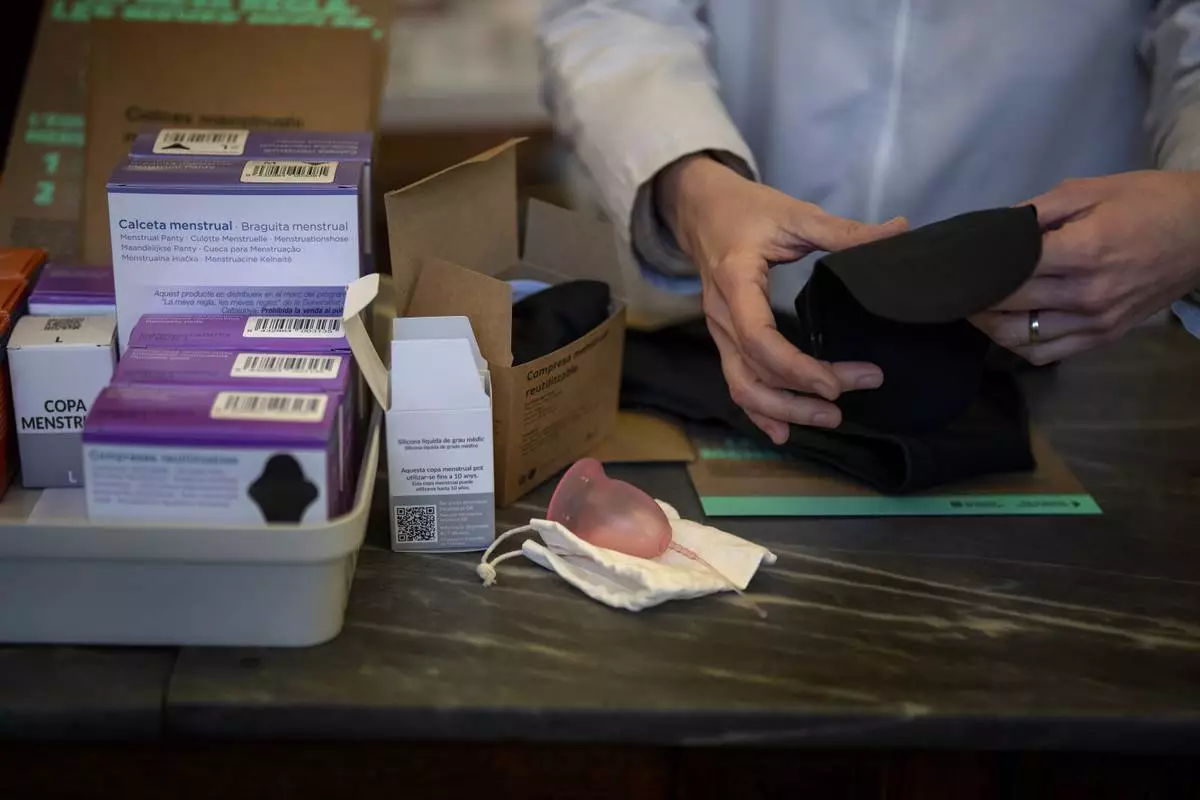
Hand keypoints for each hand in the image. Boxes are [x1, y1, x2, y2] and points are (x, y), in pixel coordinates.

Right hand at [657, 155, 906, 442]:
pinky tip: (784, 431)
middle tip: (847, 399)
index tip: (834, 383)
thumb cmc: (747, 210)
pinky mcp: (725, 339)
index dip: (795, 367)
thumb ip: (845, 231)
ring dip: (783, 409)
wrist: (701, 208)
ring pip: (742, 386)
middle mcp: (722, 315)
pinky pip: (736, 382)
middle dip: (797, 397)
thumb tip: (901, 232)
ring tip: (829, 418)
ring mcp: (719, 331)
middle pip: (751, 373)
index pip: (758, 339)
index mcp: (736, 282)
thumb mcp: (795, 214)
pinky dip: (759, 410)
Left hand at [972, 171, 1199, 364]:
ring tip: (971, 306)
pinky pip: (1045, 354)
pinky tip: (1005, 325)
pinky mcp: (1104, 337)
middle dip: (970, 297)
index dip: (972, 270)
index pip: (1007, 270)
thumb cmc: (1150, 201)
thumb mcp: (1091, 190)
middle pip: (1006, 306)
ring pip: (1018, 338)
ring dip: (987, 325)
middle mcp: (1086, 294)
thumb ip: (1036, 211)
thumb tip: (992, 229)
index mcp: (1082, 252)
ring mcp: (1096, 322)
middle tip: (950, 285)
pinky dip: (1017, 344)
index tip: (949, 266)